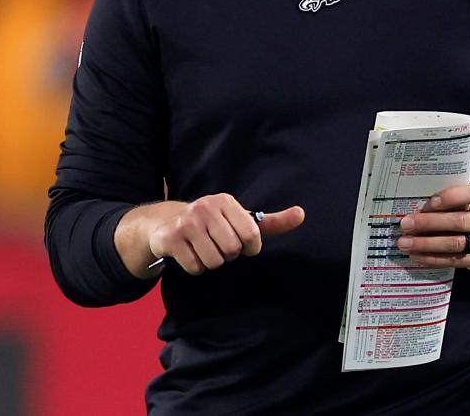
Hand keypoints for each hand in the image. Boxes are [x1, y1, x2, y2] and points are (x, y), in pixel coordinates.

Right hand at [148, 194, 304, 275]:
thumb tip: (302, 214)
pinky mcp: (171, 238)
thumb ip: (272, 222)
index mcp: (226, 201)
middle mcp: (206, 207)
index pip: (252, 235)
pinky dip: (195, 267)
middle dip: (228, 255)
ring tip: (204, 249)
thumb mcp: (241, 220)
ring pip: (214, 261)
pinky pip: (196, 267)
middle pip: (232, 250)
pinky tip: (190, 254)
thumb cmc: (214, 225)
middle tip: (219, 246)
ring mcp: (187, 222)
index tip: (243, 245)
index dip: (250, 247)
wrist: (167, 224)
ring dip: (212, 262)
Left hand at [396, 183, 469, 270]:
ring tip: (406, 243)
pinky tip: (417, 255)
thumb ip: (452, 200)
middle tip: (405, 224)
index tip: (428, 203)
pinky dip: (433, 259)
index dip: (450, 198)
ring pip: (455, 244)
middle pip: (460, 221)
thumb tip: (419, 209)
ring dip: (426, 244)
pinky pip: (455, 261)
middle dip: (429, 223)